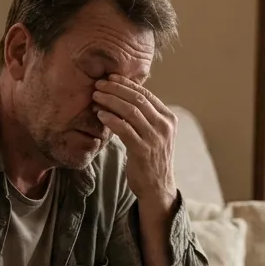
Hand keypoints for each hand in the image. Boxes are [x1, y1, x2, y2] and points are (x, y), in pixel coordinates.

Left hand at [92, 74, 177, 215]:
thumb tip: (124, 96)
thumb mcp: (154, 134)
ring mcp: (155, 138)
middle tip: (99, 84)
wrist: (157, 187)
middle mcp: (164, 126)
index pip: (146, 94)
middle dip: (116, 89)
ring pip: (131, 111)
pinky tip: (100, 115)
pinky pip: (124, 129)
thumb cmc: (151, 159)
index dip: (127, 84)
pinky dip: (111, 119)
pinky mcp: (143, 150)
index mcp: (168, 118)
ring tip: (96, 96)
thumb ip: (145, 117)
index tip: (111, 78)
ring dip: (111, 101)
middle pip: (138, 99)